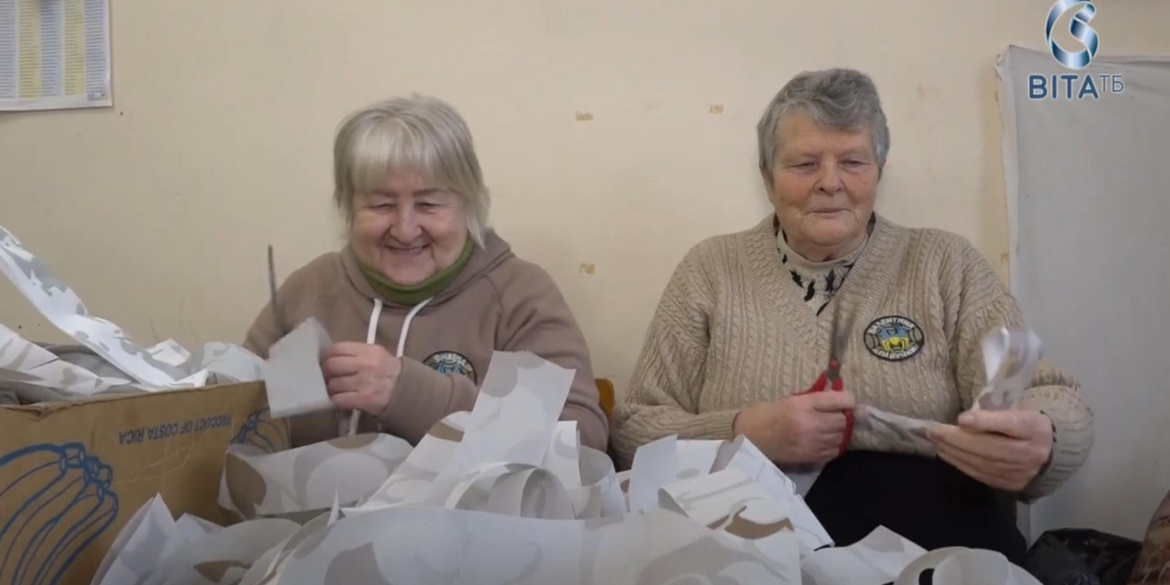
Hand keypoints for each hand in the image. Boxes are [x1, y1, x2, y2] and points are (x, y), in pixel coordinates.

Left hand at [319, 342, 400, 415]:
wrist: (408, 391)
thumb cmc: (389, 371)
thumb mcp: (377, 354)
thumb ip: (355, 353)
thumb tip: (330, 357)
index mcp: (368, 350)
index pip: (337, 349)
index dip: (326, 356)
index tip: (325, 361)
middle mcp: (365, 365)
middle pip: (332, 366)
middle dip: (325, 372)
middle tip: (326, 377)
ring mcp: (364, 383)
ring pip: (333, 384)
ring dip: (330, 388)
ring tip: (334, 389)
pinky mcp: (363, 400)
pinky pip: (339, 399)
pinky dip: (336, 400)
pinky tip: (340, 399)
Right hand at [733, 391, 855, 465]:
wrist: (748, 438)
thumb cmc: (766, 415)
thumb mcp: (789, 400)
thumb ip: (813, 400)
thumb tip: (836, 399)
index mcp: (803, 404)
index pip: (840, 400)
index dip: (847, 399)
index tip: (846, 401)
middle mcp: (811, 423)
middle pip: (844, 420)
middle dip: (843, 416)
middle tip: (835, 415)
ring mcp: (813, 442)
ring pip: (842, 436)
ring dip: (839, 432)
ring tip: (830, 428)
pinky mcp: (811, 457)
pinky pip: (835, 451)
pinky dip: (834, 445)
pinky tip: (825, 441)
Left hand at [928, 409, 1053, 491]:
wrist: (1049, 453)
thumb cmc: (1026, 425)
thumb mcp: (1018, 411)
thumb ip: (995, 414)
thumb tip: (964, 420)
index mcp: (1035, 428)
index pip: (1010, 424)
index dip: (985, 422)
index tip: (961, 418)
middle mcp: (1030, 453)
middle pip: (990, 447)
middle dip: (957, 439)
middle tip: (933, 431)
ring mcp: (1021, 472)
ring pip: (982, 463)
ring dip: (954, 452)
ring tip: (936, 442)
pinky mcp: (1011, 484)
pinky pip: (981, 474)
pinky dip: (961, 464)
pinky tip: (947, 454)